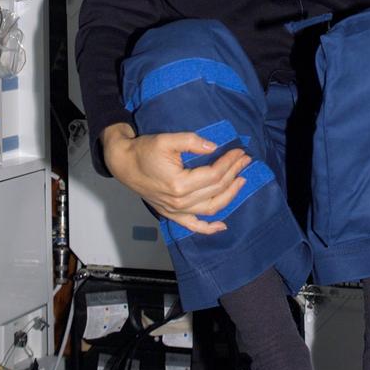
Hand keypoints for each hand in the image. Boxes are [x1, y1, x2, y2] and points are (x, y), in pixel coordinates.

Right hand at [100, 123, 251, 235]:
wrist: (124, 165)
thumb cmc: (143, 152)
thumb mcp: (166, 140)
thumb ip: (191, 141)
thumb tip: (213, 147)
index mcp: (179, 184)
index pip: (214, 175)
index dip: (229, 163)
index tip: (240, 152)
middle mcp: (180, 202)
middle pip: (216, 190)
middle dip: (234, 173)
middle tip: (245, 160)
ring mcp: (176, 211)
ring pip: (211, 208)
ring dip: (230, 195)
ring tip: (242, 180)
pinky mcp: (172, 215)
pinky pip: (194, 226)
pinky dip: (209, 229)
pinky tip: (222, 225)